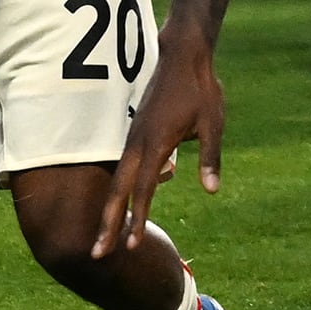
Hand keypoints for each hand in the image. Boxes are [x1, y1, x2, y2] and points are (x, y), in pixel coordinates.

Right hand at [89, 42, 226, 253]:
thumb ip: (210, 158)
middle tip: (97, 254)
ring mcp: (133, 137)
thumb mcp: (213, 123)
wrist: (182, 55)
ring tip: (104, 237)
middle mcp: (138, 144)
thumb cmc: (201, 89)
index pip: (144, 190)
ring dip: (110, 209)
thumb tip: (212, 191)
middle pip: (118, 191)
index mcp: (156, 144)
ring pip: (116, 180)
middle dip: (108, 224)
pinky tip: (118, 205)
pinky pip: (121, 167)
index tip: (131, 246)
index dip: (137, 219)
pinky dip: (116, 191)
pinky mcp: (135, 132)